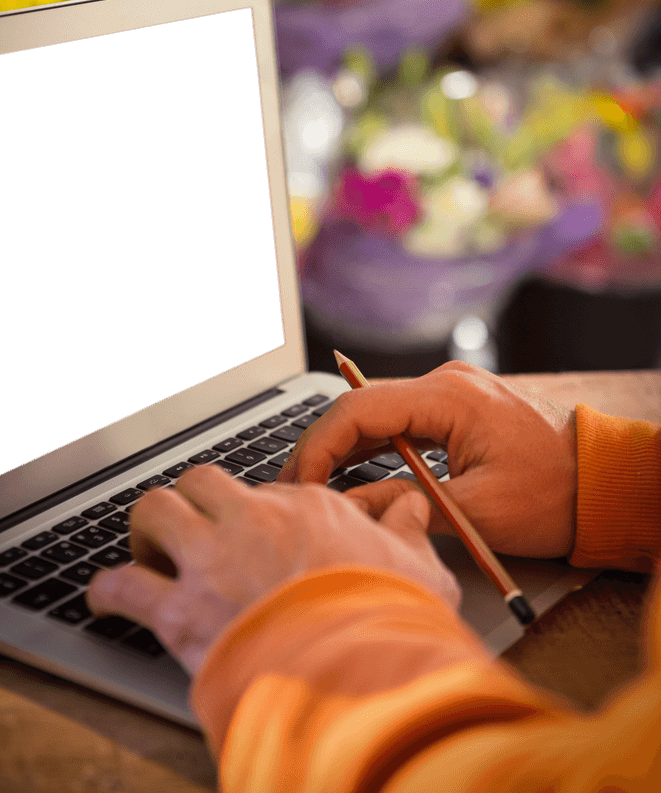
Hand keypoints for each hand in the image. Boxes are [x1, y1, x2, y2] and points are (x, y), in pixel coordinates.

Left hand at [86, 464, 460, 676]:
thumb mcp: (420, 570)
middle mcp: (253, 520)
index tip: (253, 535)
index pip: (267, 492)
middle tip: (191, 532)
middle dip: (190, 502)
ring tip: (149, 553)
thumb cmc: (391, 623)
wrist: (359, 678)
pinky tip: (106, 600)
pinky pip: (123, 586)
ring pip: (156, 510)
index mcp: (306, 509)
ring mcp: (212, 561)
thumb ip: (410, 532)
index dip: (255, 514)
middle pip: (200, 482)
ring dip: (147, 531)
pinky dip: (109, 591)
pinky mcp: (181, 612)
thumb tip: (411, 505)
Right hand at [276, 362, 577, 559]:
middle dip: (319, 448)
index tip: (299, 485)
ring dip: (339, 449)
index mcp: (449, 397)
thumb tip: (343, 509)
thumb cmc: (554, 494)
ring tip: (308, 488)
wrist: (604, 483)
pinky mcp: (452, 411)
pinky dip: (367, 449)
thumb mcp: (476, 511)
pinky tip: (344, 476)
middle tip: (291, 491)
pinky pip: (395, 424)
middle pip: (359, 408)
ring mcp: (448, 394)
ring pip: (373, 414)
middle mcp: (444, 384)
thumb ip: (403, 507)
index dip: (318, 446)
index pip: (360, 408)